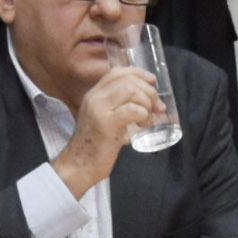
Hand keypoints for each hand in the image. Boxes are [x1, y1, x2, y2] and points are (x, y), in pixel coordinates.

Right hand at [49, 63, 164, 191]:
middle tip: (157, 107)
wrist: (80, 165)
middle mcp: (95, 98)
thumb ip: (118, 108)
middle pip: (128, 80)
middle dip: (149, 91)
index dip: (138, 73)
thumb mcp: (104, 119)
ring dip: (147, 104)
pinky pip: (132, 109)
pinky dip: (144, 115)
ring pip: (131, 91)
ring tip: (147, 120)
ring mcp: (99, 110)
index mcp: (94, 95)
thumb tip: (149, 101)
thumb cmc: (95, 146)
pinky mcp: (106, 124)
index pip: (117, 72)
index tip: (152, 81)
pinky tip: (143, 125)